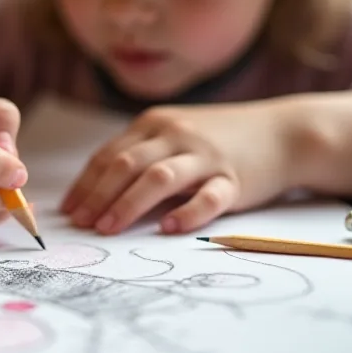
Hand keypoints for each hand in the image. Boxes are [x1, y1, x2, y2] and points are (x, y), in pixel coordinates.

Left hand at [60, 100, 301, 234]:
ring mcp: (206, 155)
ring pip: (160, 177)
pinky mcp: (235, 178)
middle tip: (81, 224)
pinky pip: (209, 196)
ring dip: (129, 204)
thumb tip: (96, 194)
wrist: (283, 132)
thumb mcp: (175, 135)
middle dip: (98, 196)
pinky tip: (168, 228)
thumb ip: (141, 154)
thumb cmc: (219, 139)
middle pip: (127, 165)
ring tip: (109, 228)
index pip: (110, 155)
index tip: (68, 210)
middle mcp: (176, 135)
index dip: (86, 184)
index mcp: (155, 124)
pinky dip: (187, 212)